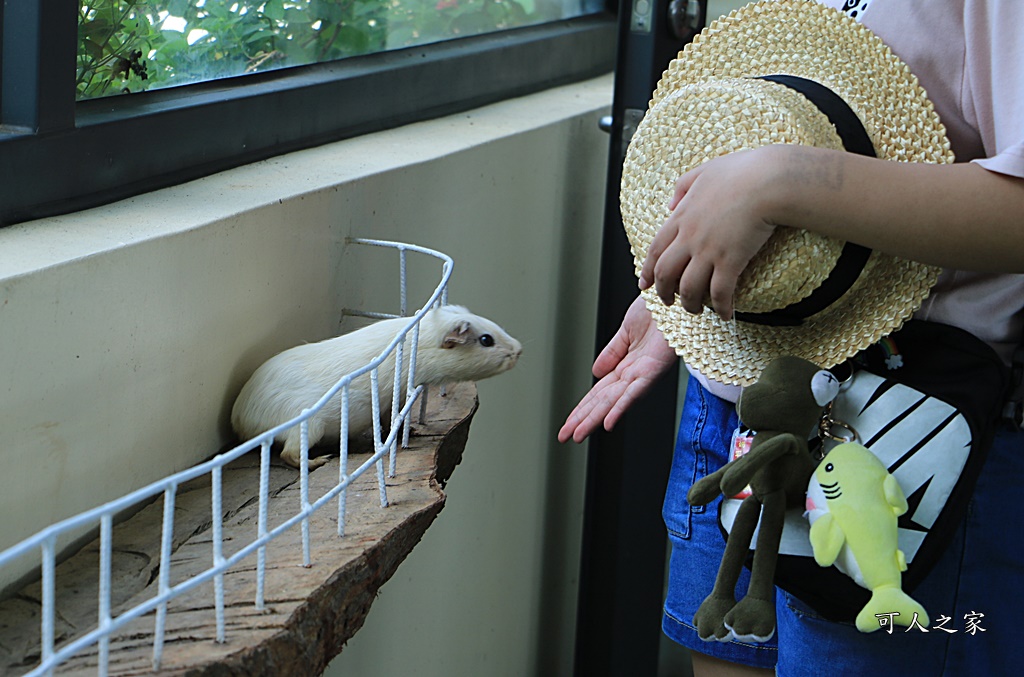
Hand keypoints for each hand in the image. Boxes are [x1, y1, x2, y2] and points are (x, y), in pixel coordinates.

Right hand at [557, 296, 676, 442]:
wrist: (675, 297)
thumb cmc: (658, 310)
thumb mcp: (626, 331)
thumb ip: (611, 353)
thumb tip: (594, 372)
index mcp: (626, 365)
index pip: (598, 392)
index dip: (581, 408)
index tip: (567, 423)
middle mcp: (634, 374)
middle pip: (602, 402)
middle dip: (582, 420)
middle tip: (564, 437)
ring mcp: (644, 374)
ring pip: (614, 402)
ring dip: (595, 420)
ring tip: (579, 435)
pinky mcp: (654, 370)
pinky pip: (634, 392)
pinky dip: (620, 408)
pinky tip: (608, 423)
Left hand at [637, 147, 780, 319]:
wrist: (768, 180)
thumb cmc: (743, 172)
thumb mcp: (704, 171)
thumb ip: (683, 187)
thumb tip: (671, 204)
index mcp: (682, 216)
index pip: (656, 249)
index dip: (648, 270)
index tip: (645, 283)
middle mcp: (690, 237)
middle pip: (665, 273)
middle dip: (663, 292)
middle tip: (668, 302)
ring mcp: (708, 251)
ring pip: (688, 288)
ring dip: (690, 304)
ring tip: (696, 310)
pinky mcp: (731, 261)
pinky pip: (720, 293)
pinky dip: (721, 307)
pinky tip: (727, 314)